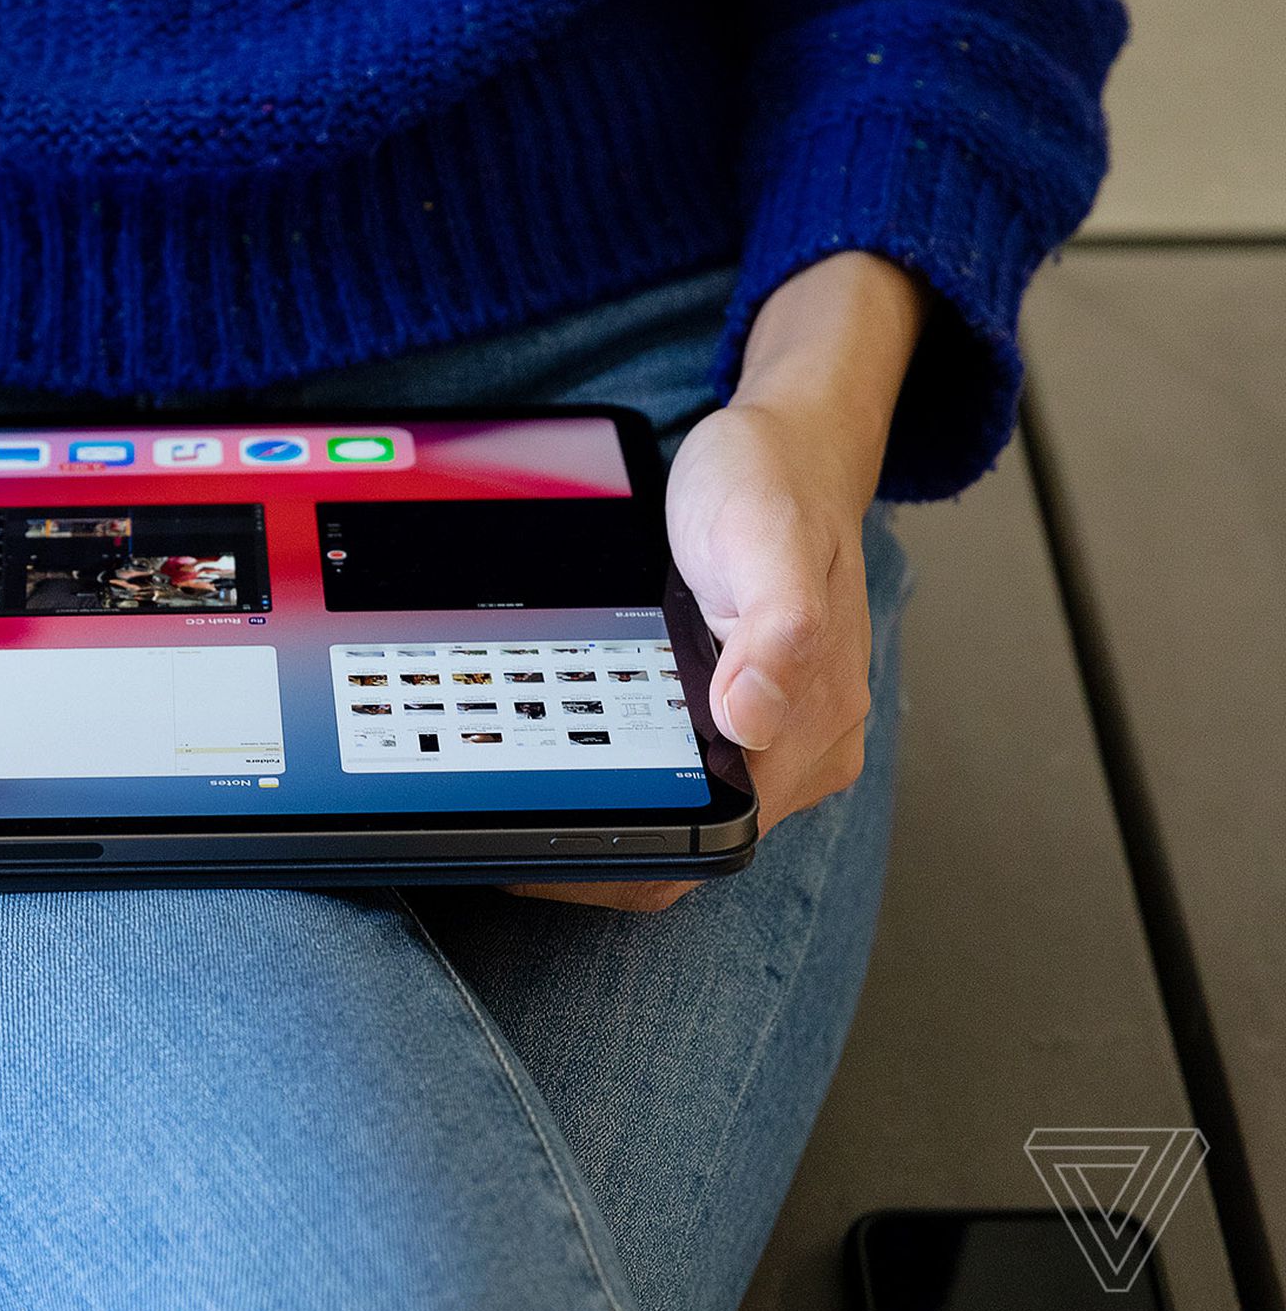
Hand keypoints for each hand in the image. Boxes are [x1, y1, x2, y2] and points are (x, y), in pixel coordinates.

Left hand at [513, 252, 926, 911]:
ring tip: (512, 791)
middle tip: (496, 823)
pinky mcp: (732, 707)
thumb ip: (776, 631)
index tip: (531, 852)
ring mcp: (766, 731)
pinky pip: (672, 761)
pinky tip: (555, 749)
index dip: (621, 862)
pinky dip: (614, 767)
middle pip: (687, 840)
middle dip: (596, 847)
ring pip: (676, 805)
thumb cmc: (777, 489)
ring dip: (601, 810)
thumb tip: (751, 717)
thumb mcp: (767, 540)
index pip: (711, 841)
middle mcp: (797, 746)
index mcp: (814, 728)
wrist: (788, 448)